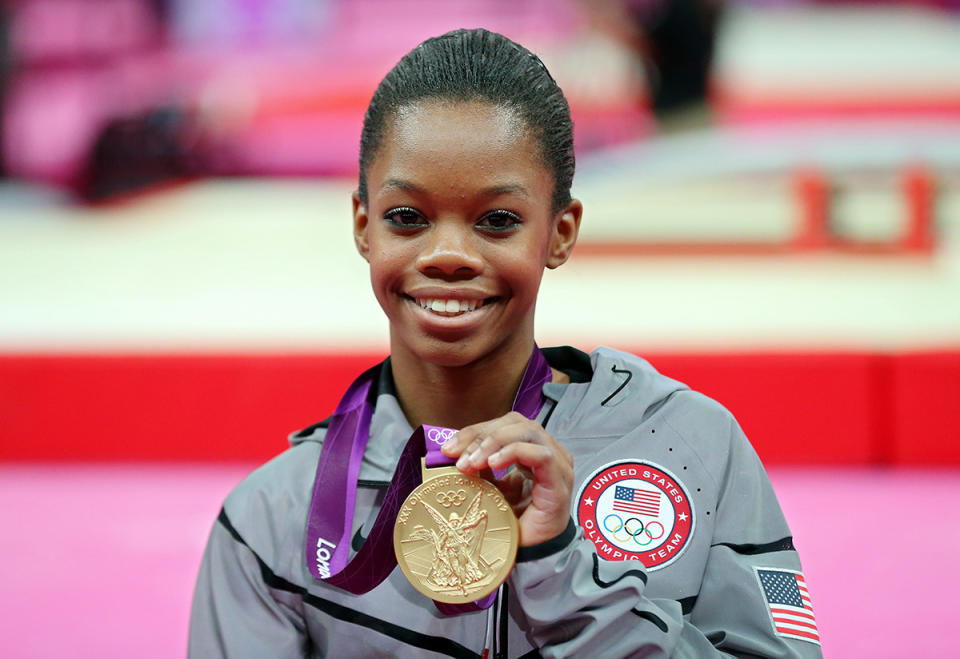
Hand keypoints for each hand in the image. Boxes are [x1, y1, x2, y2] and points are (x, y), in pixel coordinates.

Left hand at [440, 411, 573, 546]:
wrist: (532, 555)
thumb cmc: (513, 522)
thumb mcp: (489, 488)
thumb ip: (477, 467)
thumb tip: (450, 451)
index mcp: (530, 450)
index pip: (504, 425)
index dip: (475, 431)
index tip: (448, 448)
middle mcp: (547, 452)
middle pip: (515, 423)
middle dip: (481, 435)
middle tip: (458, 456)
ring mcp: (558, 464)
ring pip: (528, 432)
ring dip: (494, 443)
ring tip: (473, 462)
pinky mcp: (559, 480)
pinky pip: (541, 454)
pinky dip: (513, 452)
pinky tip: (494, 464)